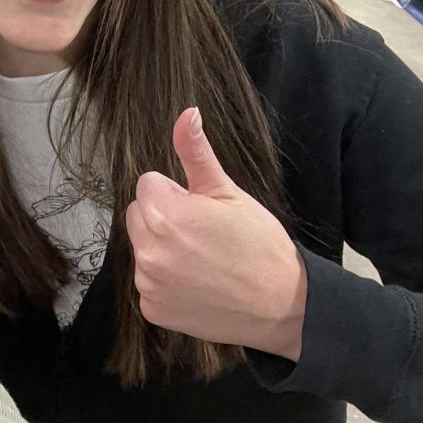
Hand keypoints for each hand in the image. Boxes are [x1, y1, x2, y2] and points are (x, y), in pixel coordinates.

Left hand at [125, 107, 307, 360]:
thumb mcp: (229, 192)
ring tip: (202, 260)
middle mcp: (148, 250)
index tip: (202, 210)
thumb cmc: (259, 244)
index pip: (148, 184)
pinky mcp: (152, 309)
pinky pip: (148, 282)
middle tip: (203, 234)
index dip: (176, 194)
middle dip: (164, 218)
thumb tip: (186, 113)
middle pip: (139, 215)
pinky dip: (166, 283)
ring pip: (143, 247)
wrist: (284, 306)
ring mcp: (148, 283)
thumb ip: (197, 152)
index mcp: (163, 214)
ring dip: (163, 249)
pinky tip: (197, 285)